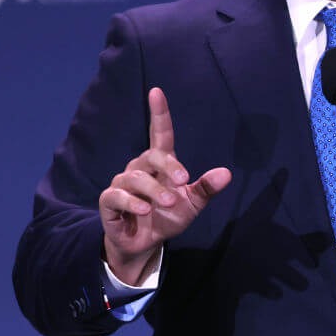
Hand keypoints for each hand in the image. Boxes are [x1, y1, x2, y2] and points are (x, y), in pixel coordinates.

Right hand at [99, 87, 231, 284]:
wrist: (146, 244)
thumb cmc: (168, 217)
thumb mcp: (192, 204)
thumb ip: (206, 189)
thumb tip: (227, 173)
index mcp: (160, 164)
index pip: (160, 133)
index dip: (159, 113)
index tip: (157, 91)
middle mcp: (139, 168)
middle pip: (151, 156)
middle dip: (168, 166)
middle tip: (183, 181)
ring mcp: (122, 184)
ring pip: (135, 177)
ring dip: (153, 190)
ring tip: (167, 203)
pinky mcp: (109, 201)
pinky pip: (116, 195)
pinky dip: (132, 202)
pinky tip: (145, 209)